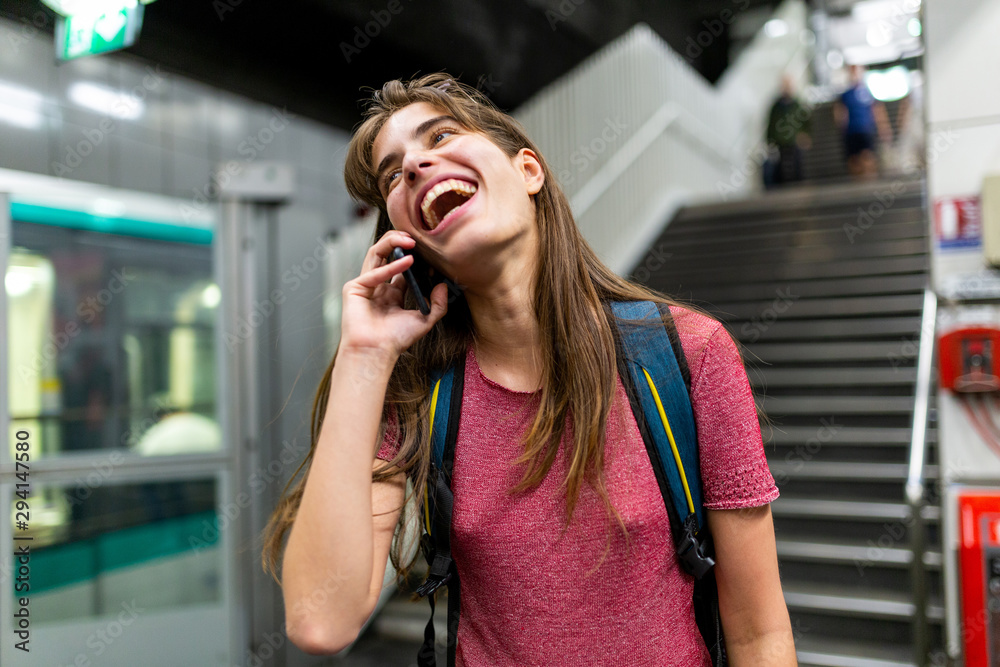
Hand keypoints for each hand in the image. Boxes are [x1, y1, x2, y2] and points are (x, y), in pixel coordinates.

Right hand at [339, 230, 448, 358]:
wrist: (376, 352)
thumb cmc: (396, 340)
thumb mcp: (424, 321)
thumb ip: (438, 305)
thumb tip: (443, 285)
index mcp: (391, 293)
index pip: (402, 266)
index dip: (416, 257)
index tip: (431, 253)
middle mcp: (377, 286)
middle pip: (386, 253)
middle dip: (400, 241)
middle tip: (417, 237)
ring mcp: (365, 285)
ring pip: (375, 253)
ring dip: (392, 243)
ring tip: (410, 240)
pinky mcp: (354, 288)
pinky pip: (373, 272)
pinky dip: (391, 266)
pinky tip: (407, 262)